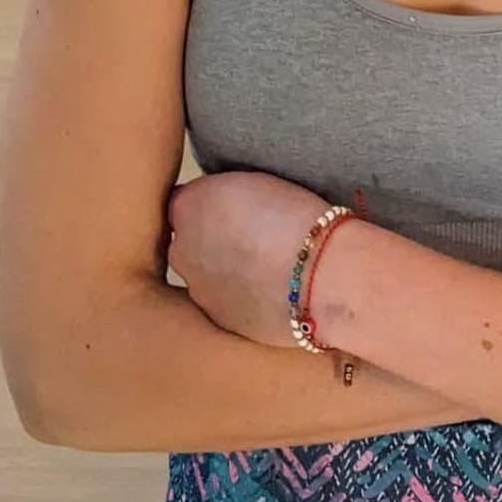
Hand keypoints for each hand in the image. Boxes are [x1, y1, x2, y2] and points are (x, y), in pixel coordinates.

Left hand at [167, 171, 332, 346]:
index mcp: (187, 205)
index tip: (236, 206)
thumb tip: (218, 205)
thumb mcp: (252, 180)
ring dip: (225, 269)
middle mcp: (181, 249)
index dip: (211, 202)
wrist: (320, 275)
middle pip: (188, 239)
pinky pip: (224, 302)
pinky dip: (240, 295)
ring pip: (205, 274)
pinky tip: (269, 288)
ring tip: (267, 264)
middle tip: (253, 235)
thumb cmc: (295, 216)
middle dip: (210, 238)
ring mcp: (197, 290)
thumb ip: (221, 192)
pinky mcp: (219, 321)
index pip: (184, 199)